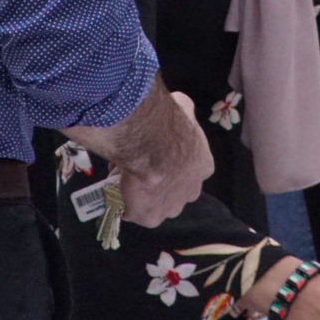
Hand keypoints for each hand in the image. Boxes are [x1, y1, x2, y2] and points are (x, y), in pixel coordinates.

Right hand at [66, 80, 212, 226]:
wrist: (152, 143)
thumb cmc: (169, 122)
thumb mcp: (183, 106)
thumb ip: (183, 108)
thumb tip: (179, 101)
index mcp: (203, 165)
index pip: (190, 169)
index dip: (172, 163)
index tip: (156, 156)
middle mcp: (192, 190)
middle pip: (175, 191)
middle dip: (159, 183)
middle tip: (139, 169)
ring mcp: (172, 207)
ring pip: (157, 205)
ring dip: (143, 196)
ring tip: (123, 180)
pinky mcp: (151, 217)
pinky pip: (137, 214)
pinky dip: (126, 207)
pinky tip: (115, 192)